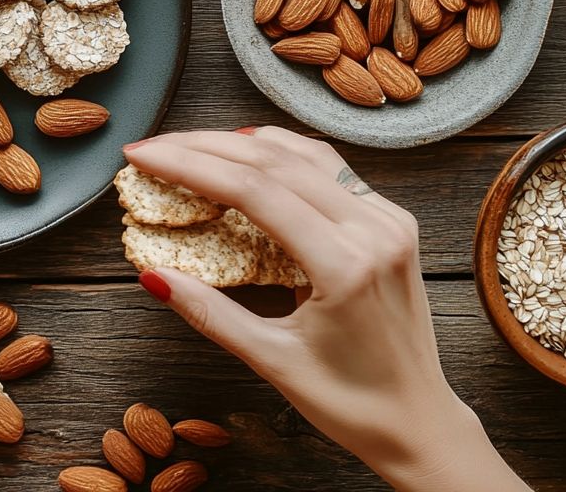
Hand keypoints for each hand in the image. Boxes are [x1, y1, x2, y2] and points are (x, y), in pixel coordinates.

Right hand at [125, 127, 529, 491]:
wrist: (422, 423)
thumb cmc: (353, 404)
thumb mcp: (272, 361)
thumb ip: (210, 313)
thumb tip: (154, 276)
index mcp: (346, 265)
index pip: (254, 190)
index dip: (190, 165)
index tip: (143, 156)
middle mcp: (375, 230)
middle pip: (275, 160)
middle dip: (204, 146)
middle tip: (153, 146)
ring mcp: (389, 220)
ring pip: (304, 154)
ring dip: (241, 142)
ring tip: (189, 145)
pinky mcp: (393, 221)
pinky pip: (330, 169)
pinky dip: (281, 154)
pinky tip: (248, 151)